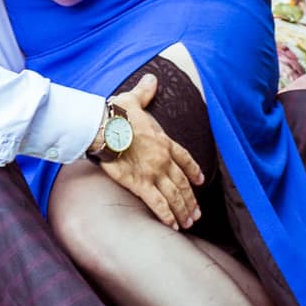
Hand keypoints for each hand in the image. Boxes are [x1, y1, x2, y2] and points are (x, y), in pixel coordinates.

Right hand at [98, 74, 203, 228]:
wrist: (104, 129)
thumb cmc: (116, 114)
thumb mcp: (133, 100)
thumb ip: (145, 93)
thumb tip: (152, 79)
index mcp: (163, 141)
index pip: (185, 158)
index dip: (194, 171)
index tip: (201, 181)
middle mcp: (163, 159)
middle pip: (182, 183)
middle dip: (191, 199)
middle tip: (197, 213)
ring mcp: (153, 173)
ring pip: (174, 195)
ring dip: (183, 210)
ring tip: (189, 222)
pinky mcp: (140, 184)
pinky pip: (158, 204)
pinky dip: (167, 216)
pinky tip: (173, 226)